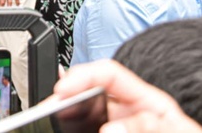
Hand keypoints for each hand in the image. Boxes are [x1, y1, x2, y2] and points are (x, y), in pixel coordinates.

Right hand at [54, 60, 201, 132]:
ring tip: (54, 120)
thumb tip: (111, 127)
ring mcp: (121, 129)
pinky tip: (67, 131)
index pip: (109, 74)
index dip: (83, 75)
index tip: (63, 88)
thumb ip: (150, 127)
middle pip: (90, 96)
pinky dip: (74, 130)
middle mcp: (131, 115)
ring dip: (69, 117)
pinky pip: (86, 131)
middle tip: (51, 109)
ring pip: (85, 118)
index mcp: (149, 102)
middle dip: (68, 97)